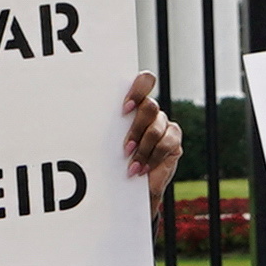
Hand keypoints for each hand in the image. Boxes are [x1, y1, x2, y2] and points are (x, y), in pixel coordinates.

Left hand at [119, 73, 186, 200]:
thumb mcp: (109, 142)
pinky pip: (166, 144)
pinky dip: (152, 158)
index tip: (125, 109)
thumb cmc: (117, 160)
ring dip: (142, 150)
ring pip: (156, 129)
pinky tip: (143, 169)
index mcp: (135, 104)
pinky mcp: (174, 139)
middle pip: (150, 106)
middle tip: (126, 148)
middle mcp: (152, 111)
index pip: (145, 81)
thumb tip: (91, 125)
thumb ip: (109, 129)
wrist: (133, 183)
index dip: (138, 90)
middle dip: (136, 129)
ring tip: (132, 166)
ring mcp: (165, 124)